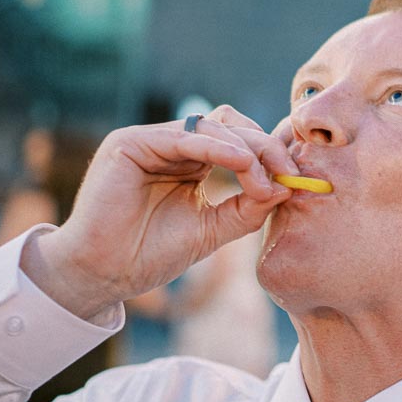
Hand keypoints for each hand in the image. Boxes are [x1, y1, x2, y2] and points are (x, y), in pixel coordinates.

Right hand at [21, 106, 295, 319]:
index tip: (297, 178)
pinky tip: (241, 163)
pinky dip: (218, 147)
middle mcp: (171, 145)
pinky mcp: (131, 142)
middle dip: (266, 148)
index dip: (270, 154)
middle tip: (289, 175)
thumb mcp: (212, 229)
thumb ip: (247, 207)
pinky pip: (184, 135)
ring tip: (264, 181)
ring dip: (247, 149)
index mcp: (190, 162)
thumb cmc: (149, 255)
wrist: (103, 276)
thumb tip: (287, 186)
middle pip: (232, 125)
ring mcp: (150, 140)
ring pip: (213, 126)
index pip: (239, 140)